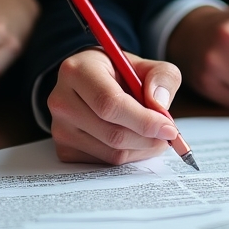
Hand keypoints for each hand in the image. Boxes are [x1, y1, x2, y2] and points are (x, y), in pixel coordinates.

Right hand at [48, 48, 182, 163]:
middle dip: (148, 138)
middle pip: (112, 133)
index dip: (143, 120)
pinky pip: (104, 163)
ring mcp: (59, 128)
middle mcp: (61, 100)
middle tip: (168, 135)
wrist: (94, 83)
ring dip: (142, 148)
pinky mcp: (64, 149)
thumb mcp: (147, 65)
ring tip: (153, 134)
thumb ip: (162, 77)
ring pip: (111, 152)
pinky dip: (129, 156)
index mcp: (77, 71)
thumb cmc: (121, 73)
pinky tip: (135, 140)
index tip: (169, 128)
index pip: (110, 103)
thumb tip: (159, 104)